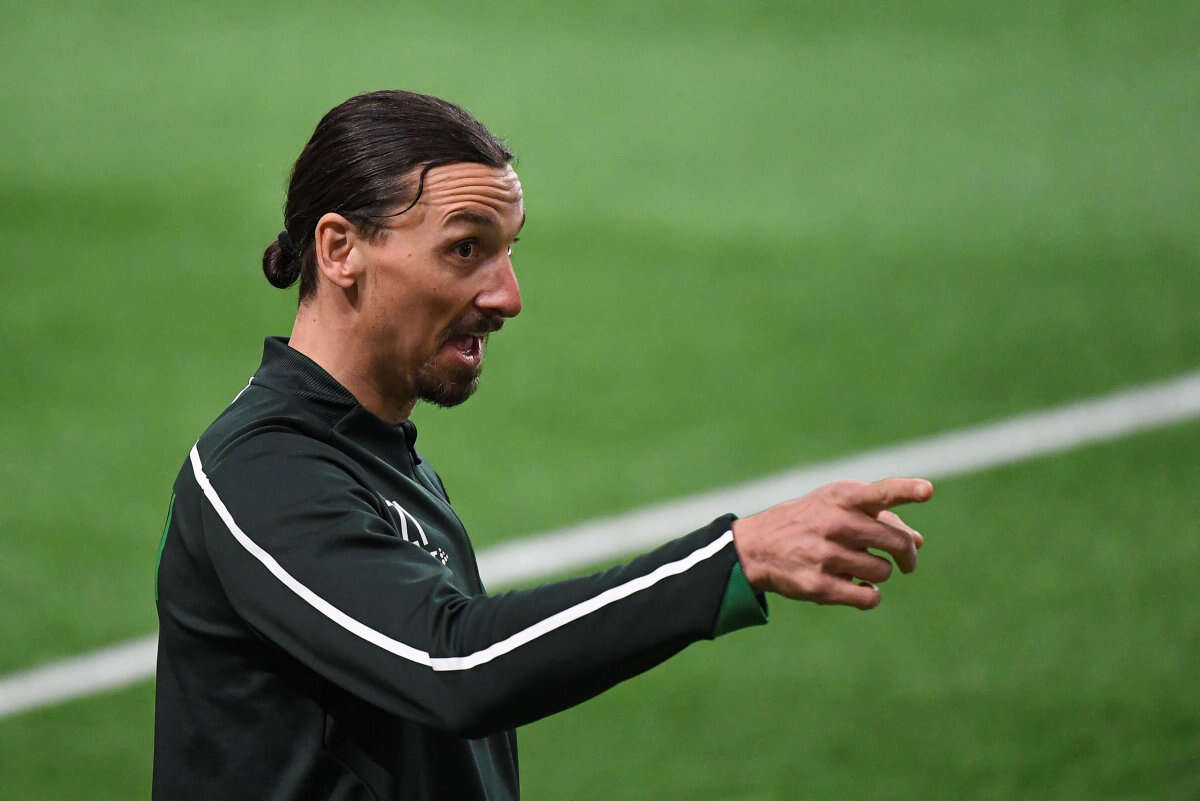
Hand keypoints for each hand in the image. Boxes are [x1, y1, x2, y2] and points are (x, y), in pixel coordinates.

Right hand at [731, 478, 932, 609]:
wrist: (757, 547)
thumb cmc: (810, 521)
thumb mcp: (836, 505)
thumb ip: (880, 516)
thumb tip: (918, 541)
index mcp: (842, 497)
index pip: (880, 492)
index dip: (906, 490)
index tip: (927, 490)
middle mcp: (835, 524)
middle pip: (897, 543)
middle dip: (907, 555)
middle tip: (907, 562)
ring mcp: (827, 556)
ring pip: (884, 571)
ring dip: (879, 572)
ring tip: (859, 567)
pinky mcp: (821, 586)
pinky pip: (870, 597)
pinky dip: (870, 595)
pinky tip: (858, 587)